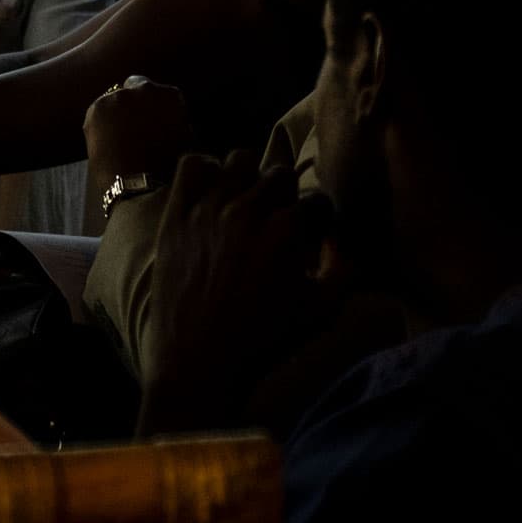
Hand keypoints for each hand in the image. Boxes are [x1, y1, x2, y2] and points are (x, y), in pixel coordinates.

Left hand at [84, 77, 193, 182]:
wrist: (140, 184)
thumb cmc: (168, 169)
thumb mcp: (185, 140)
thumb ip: (175, 121)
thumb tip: (167, 120)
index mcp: (169, 95)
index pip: (159, 92)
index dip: (154, 108)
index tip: (151, 121)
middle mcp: (144, 89)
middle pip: (135, 88)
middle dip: (134, 104)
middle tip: (133, 127)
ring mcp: (118, 96)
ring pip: (115, 99)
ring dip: (117, 111)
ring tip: (118, 138)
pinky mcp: (97, 108)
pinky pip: (99, 112)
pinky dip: (101, 123)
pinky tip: (106, 142)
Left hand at [139, 150, 339, 432]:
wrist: (199, 362)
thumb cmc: (264, 340)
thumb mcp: (322, 311)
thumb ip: (344, 269)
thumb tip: (342, 238)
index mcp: (288, 230)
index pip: (317, 201)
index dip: (319, 222)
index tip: (311, 237)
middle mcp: (249, 210)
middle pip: (280, 174)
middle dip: (286, 198)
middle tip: (278, 222)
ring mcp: (209, 208)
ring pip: (239, 160)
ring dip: (248, 179)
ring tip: (245, 206)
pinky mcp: (177, 213)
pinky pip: (193, 165)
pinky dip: (205, 174)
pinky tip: (211, 198)